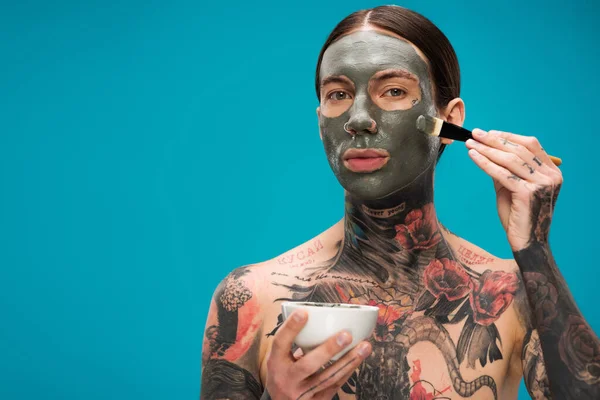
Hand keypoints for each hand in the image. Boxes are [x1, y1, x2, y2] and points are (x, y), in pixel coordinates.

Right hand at [263, 310, 371, 399]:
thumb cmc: (283, 373)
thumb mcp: (279, 359)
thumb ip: (291, 341)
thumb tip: (313, 315)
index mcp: (275, 363)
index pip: (280, 343)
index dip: (291, 328)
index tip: (304, 312)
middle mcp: (287, 379)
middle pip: (308, 364)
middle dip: (329, 349)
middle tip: (346, 334)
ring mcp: (302, 393)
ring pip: (328, 377)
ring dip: (348, 361)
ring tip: (364, 346)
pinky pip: (334, 386)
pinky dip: (348, 371)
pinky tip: (358, 359)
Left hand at [465, 130, 562, 250]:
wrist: (526, 241)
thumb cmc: (518, 215)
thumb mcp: (512, 187)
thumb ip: (505, 169)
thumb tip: (487, 150)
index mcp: (551, 171)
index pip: (530, 145)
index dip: (508, 136)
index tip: (489, 132)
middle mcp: (550, 176)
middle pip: (518, 150)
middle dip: (494, 140)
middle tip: (475, 133)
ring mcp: (541, 184)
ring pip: (509, 159)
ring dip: (487, 149)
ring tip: (471, 143)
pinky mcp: (527, 193)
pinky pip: (501, 174)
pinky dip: (485, 163)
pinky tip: (473, 156)